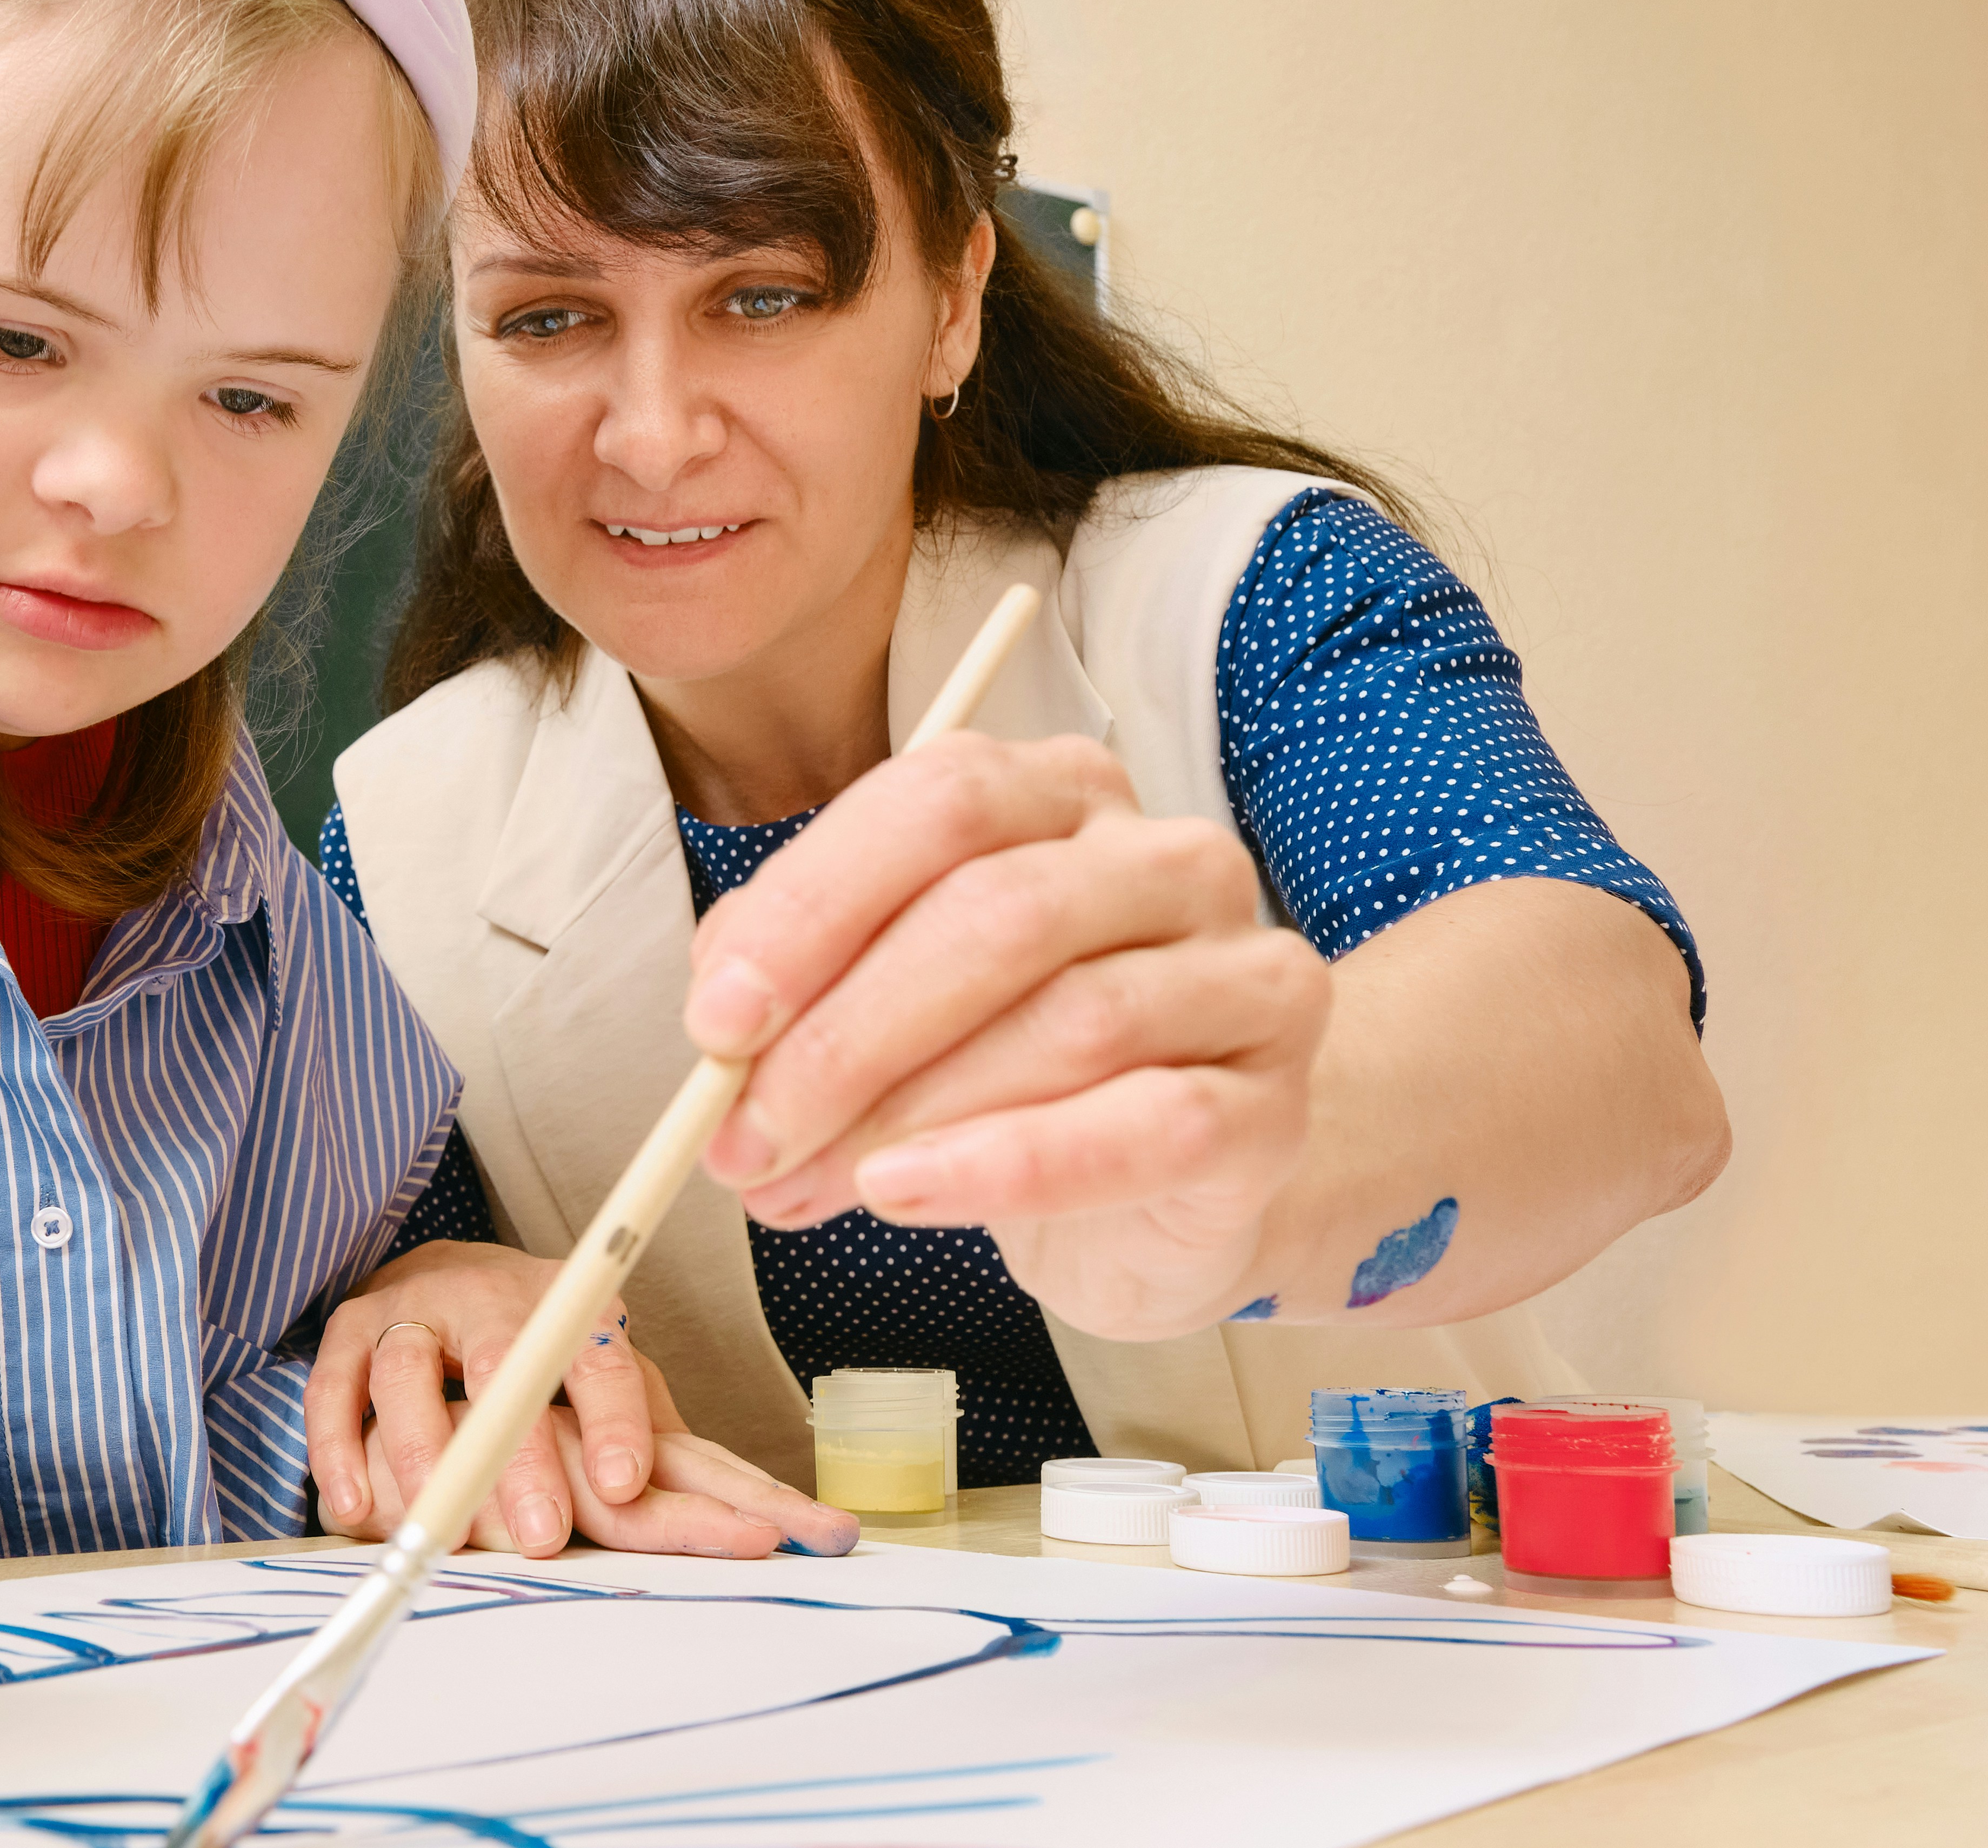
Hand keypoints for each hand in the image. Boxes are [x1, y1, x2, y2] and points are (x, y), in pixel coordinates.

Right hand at [306, 1241, 652, 1553]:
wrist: (453, 1277)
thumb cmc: (545, 1348)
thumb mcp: (608, 1376)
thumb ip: (656, 1433)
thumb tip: (749, 1507)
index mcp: (569, 1309)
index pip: (598, 1360)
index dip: (613, 1419)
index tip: (624, 1484)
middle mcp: (490, 1297)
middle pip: (504, 1368)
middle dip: (522, 1455)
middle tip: (543, 1534)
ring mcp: (415, 1308)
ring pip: (409, 1374)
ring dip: (423, 1456)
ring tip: (444, 1534)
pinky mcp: (353, 1329)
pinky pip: (335, 1384)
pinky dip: (339, 1445)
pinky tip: (353, 1509)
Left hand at [685, 733, 1331, 1340]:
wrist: (1167, 1188)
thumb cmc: (1012, 1070)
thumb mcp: (892, 997)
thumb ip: (807, 981)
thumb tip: (722, 1028)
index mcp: (1064, 794)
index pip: (938, 803)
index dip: (813, 908)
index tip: (716, 1021)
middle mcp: (1169, 860)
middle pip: (997, 913)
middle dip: (842, 1037)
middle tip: (739, 1138)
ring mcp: (1241, 976)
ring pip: (1068, 1022)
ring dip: (903, 1115)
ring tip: (796, 1187)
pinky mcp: (1271, 1107)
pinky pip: (1146, 1127)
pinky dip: (1008, 1167)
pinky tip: (905, 1194)